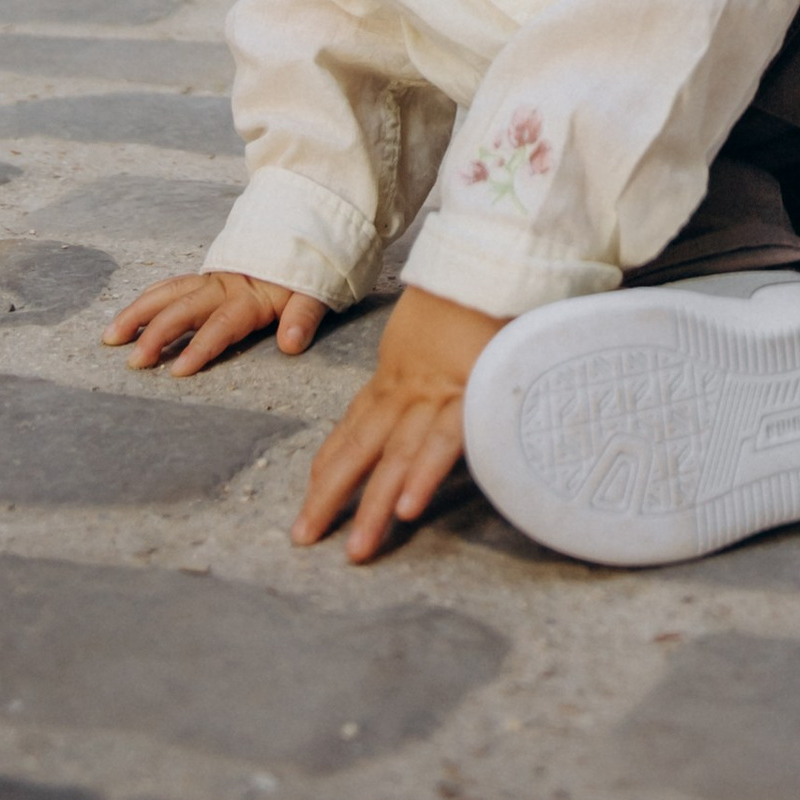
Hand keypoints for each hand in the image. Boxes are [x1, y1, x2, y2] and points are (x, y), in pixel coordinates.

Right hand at [103, 269, 323, 374]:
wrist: (300, 231)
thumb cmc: (305, 274)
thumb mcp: (315, 293)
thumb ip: (303, 317)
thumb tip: (291, 345)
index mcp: (250, 297)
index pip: (221, 325)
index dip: (200, 347)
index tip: (177, 371)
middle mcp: (224, 286)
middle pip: (185, 308)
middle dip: (157, 333)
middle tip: (134, 361)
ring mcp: (210, 280)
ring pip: (168, 293)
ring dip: (139, 313)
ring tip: (111, 337)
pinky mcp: (203, 279)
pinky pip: (169, 286)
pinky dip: (146, 300)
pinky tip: (126, 317)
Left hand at [292, 284, 501, 561]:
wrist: (495, 250)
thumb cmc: (475, 285)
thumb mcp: (438, 322)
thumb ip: (429, 356)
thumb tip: (426, 380)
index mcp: (399, 368)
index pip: (356, 422)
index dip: (331, 459)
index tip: (312, 491)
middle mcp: (409, 384)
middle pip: (362, 445)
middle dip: (331, 494)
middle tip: (304, 538)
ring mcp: (439, 389)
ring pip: (397, 455)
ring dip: (375, 504)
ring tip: (355, 550)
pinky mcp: (474, 388)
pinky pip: (446, 439)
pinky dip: (424, 473)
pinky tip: (408, 509)